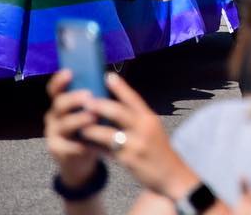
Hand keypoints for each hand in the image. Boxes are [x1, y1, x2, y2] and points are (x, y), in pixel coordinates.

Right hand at [44, 69, 104, 187]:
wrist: (80, 160)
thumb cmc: (88, 130)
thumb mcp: (89, 113)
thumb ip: (93, 99)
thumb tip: (108, 77)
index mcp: (61, 104)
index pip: (55, 89)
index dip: (60, 80)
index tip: (69, 72)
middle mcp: (54, 117)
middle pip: (59, 104)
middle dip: (73, 99)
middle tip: (88, 96)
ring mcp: (53, 133)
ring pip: (63, 124)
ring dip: (78, 120)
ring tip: (92, 117)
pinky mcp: (57, 150)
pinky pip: (67, 146)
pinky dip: (78, 144)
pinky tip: (87, 143)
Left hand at [79, 73, 197, 197]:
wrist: (171, 174)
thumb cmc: (158, 150)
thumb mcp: (152, 129)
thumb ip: (137, 118)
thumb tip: (115, 107)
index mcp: (149, 118)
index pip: (134, 98)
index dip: (120, 87)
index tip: (107, 75)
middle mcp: (144, 128)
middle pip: (118, 112)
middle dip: (99, 105)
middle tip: (84, 100)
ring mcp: (136, 144)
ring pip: (108, 133)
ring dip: (92, 128)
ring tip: (79, 124)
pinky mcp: (128, 160)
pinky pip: (106, 151)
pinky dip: (94, 146)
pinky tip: (85, 144)